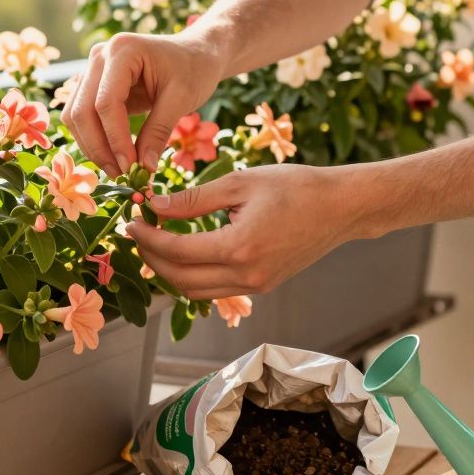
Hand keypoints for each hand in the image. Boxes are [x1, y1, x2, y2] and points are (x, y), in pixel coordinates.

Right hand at [61, 32, 222, 176]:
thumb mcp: (182, 99)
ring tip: (116, 169)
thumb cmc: (193, 69)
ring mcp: (92, 69)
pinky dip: (92, 138)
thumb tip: (143, 168)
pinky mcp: (93, 84)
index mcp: (122, 51)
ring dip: (91, 146)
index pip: (106, 103)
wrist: (195, 53)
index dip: (115, 139)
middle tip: (119, 174)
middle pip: (82, 110)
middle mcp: (100, 56)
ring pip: (75, 115)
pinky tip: (111, 156)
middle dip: (98, 147)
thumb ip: (159, 132)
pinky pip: (81, 115)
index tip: (130, 167)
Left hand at [125, 164, 363, 299]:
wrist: (341, 207)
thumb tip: (154, 206)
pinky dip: (194, 275)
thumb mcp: (240, 183)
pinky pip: (216, 290)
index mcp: (239, 248)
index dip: (147, 239)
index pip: (177, 253)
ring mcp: (256, 286)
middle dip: (152, 258)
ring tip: (156, 242)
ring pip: (196, 292)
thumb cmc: (296, 187)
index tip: (131, 222)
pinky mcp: (263, 286)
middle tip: (138, 233)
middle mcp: (247, 275)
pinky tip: (185, 251)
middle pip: (180, 281)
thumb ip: (193, 199)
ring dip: (171, 271)